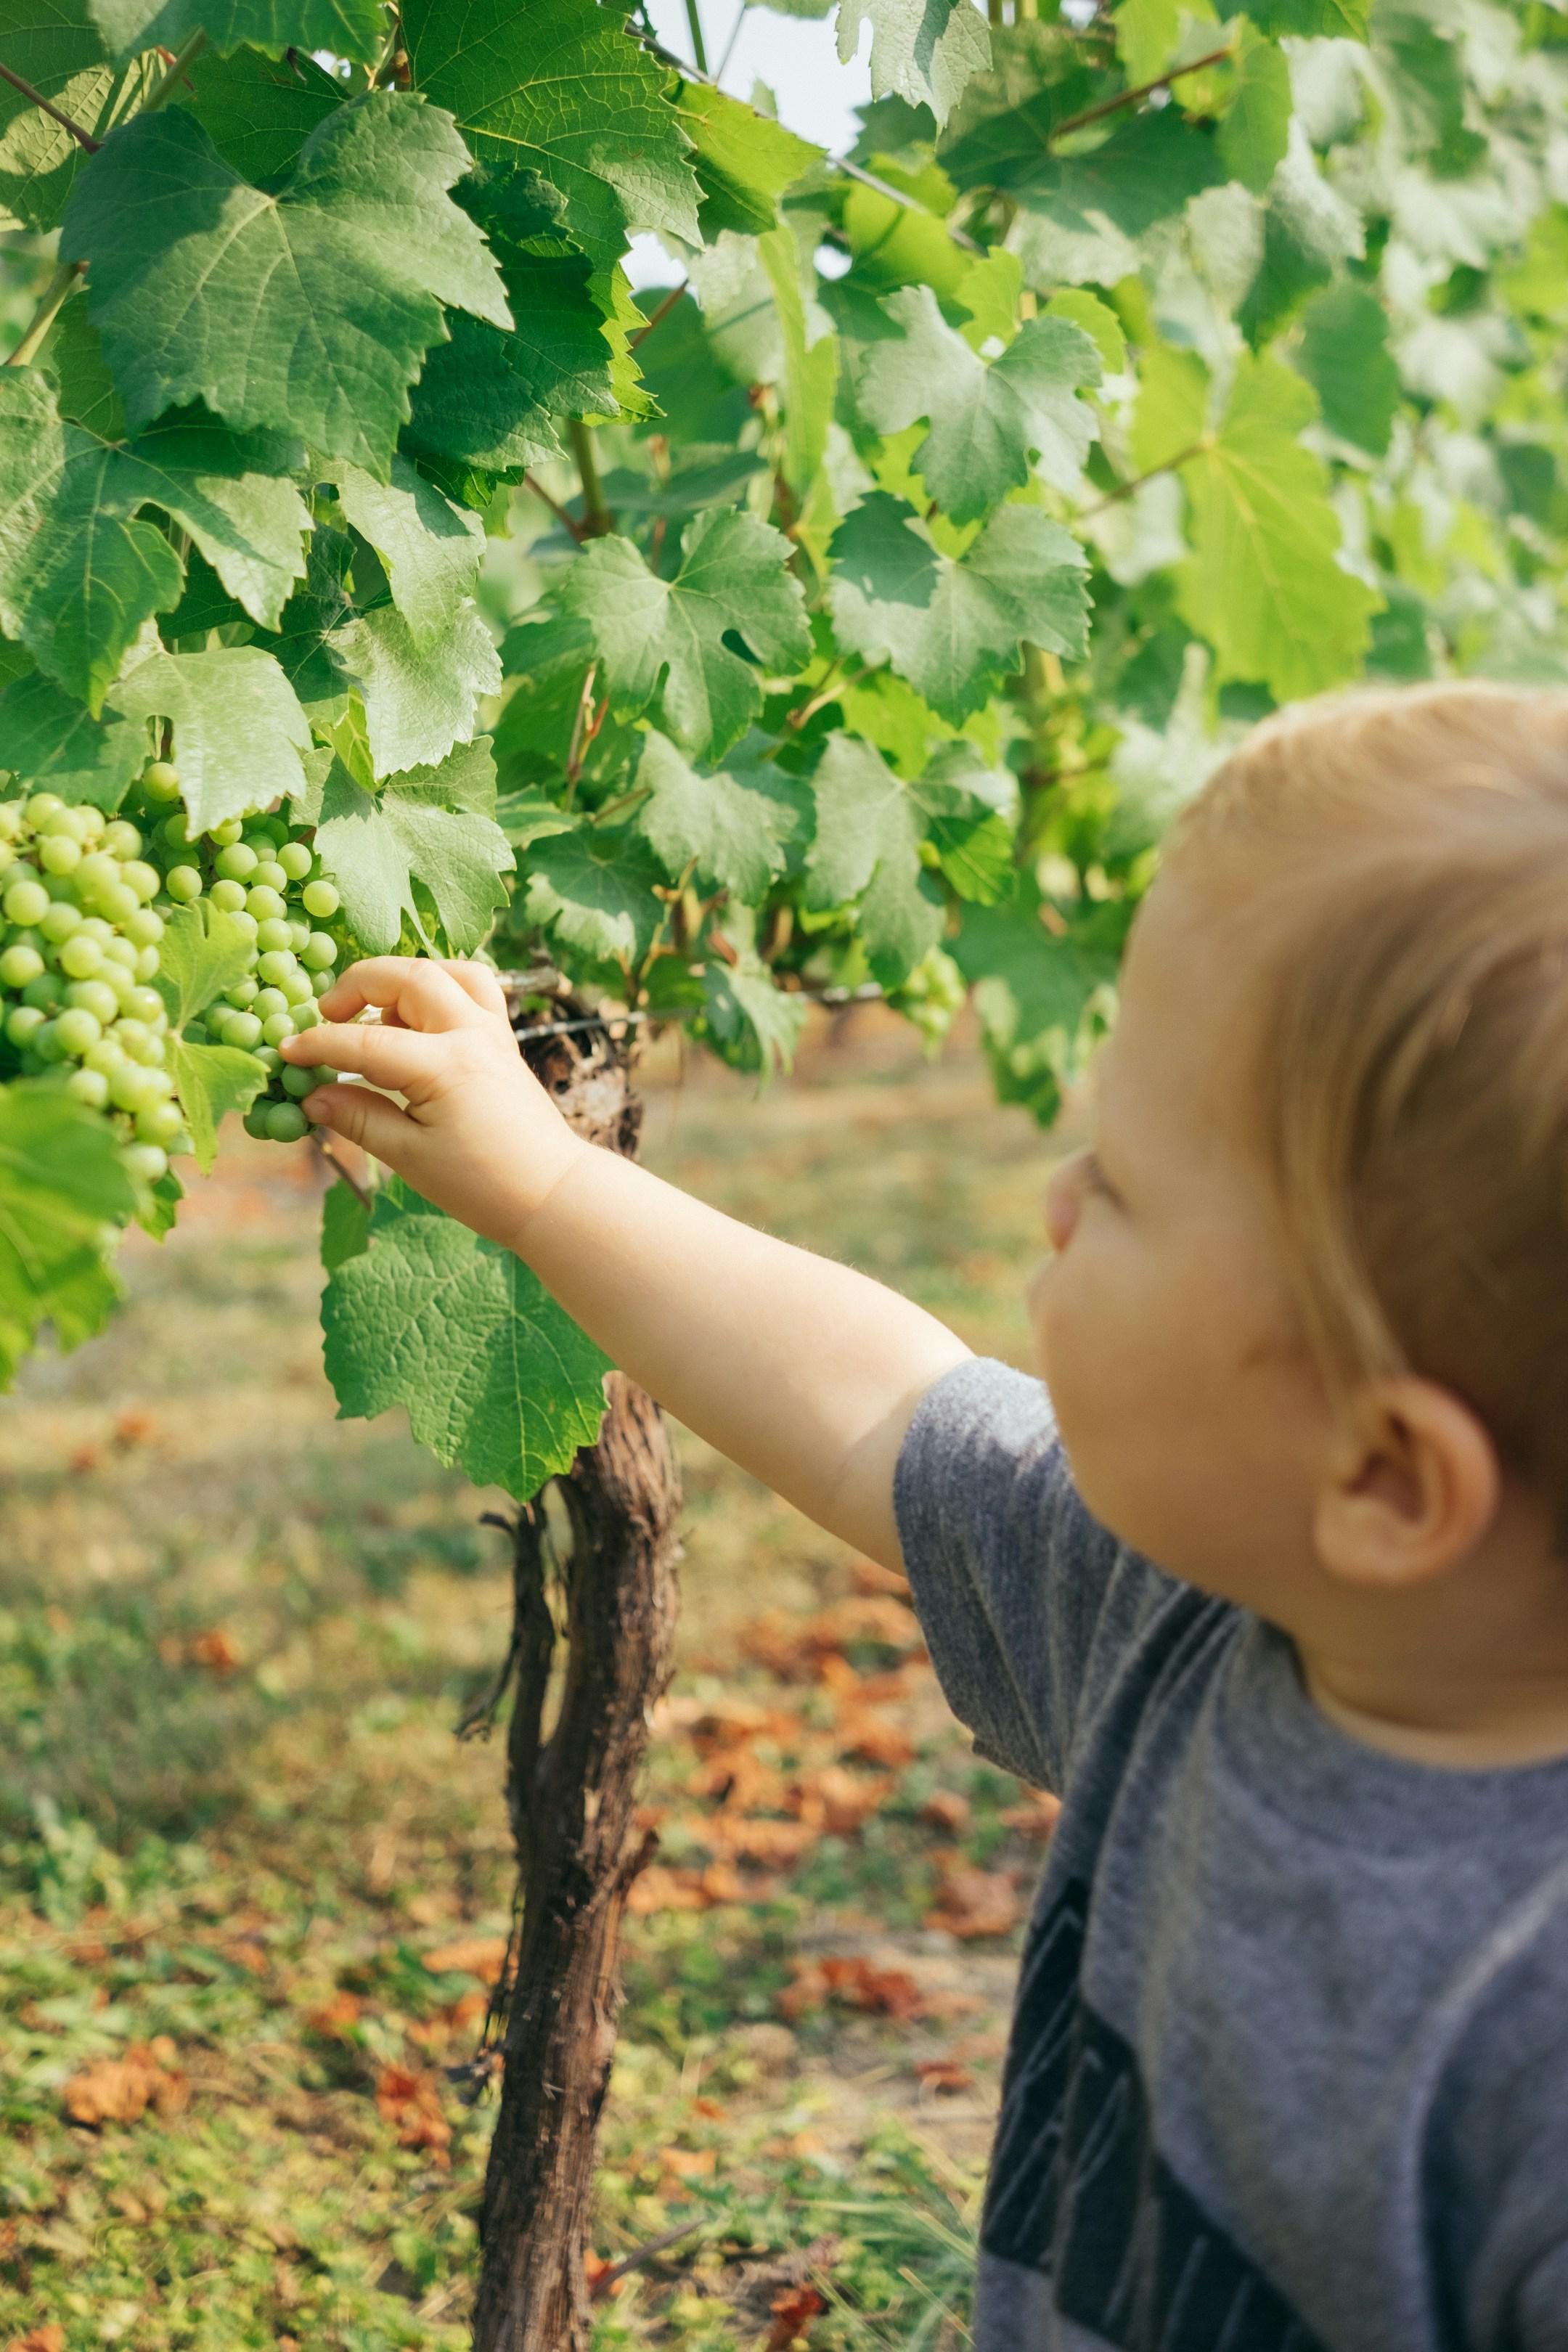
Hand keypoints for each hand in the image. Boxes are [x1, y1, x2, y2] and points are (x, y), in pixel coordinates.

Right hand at [278, 958, 584, 1247]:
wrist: (551, 1194)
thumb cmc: (483, 1185)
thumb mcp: (411, 1158)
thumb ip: (360, 1119)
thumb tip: (312, 1096)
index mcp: (447, 1066)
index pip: (366, 1043)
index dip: (319, 1044)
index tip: (286, 1051)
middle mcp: (473, 1035)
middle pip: (410, 976)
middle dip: (358, 985)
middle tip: (326, 1014)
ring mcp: (493, 1032)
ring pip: (447, 971)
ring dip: (402, 978)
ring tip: (373, 1014)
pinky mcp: (503, 1039)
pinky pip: (473, 988)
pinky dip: (439, 987)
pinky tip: (414, 1019)